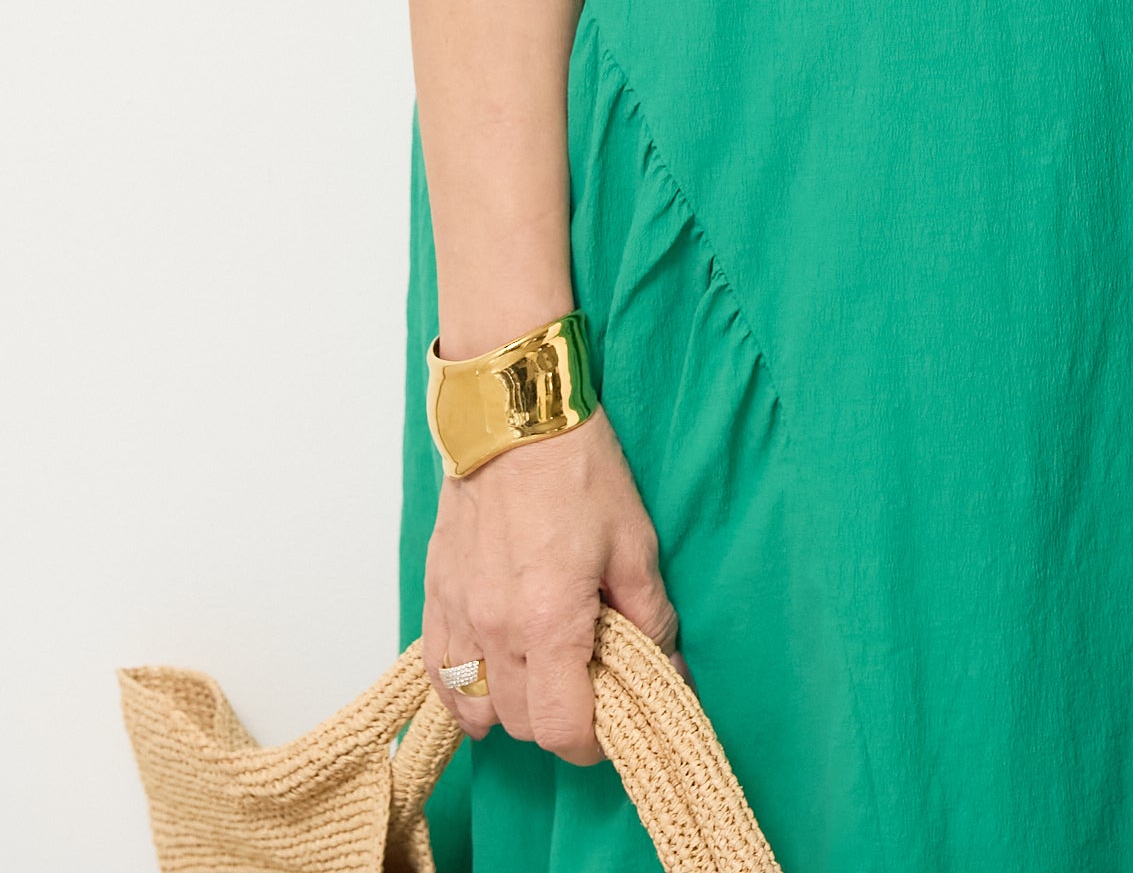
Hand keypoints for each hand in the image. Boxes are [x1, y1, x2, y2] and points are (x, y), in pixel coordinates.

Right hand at [423, 409, 683, 764]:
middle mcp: (494, 628)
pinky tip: (490, 675)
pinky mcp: (436, 593)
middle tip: (586, 690)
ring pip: (474, 708)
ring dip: (510, 709)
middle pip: (520, 724)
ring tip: (540, 679)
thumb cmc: (578, 469)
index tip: (611, 725)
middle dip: (558, 723)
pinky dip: (462, 689)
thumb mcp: (634, 543)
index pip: (562, 728)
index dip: (592, 742)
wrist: (515, 414)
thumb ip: (651, 618)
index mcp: (549, 621)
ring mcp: (458, 613)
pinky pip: (438, 673)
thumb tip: (672, 671)